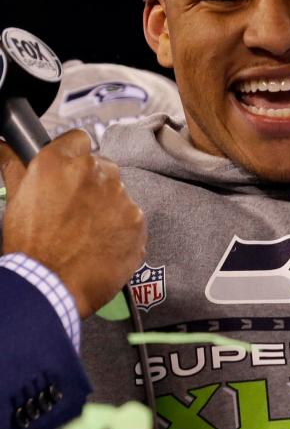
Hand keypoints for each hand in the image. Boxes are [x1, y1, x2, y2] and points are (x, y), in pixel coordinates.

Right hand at [0, 130, 145, 317]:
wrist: (49, 288)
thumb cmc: (29, 247)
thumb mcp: (15, 200)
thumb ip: (15, 165)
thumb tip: (6, 147)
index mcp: (62, 162)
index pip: (78, 140)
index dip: (73, 155)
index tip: (68, 172)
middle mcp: (95, 172)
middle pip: (101, 167)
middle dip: (91, 183)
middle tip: (73, 209)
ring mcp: (120, 196)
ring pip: (117, 193)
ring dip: (106, 206)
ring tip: (84, 232)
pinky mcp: (137, 221)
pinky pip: (131, 218)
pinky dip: (120, 228)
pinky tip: (100, 244)